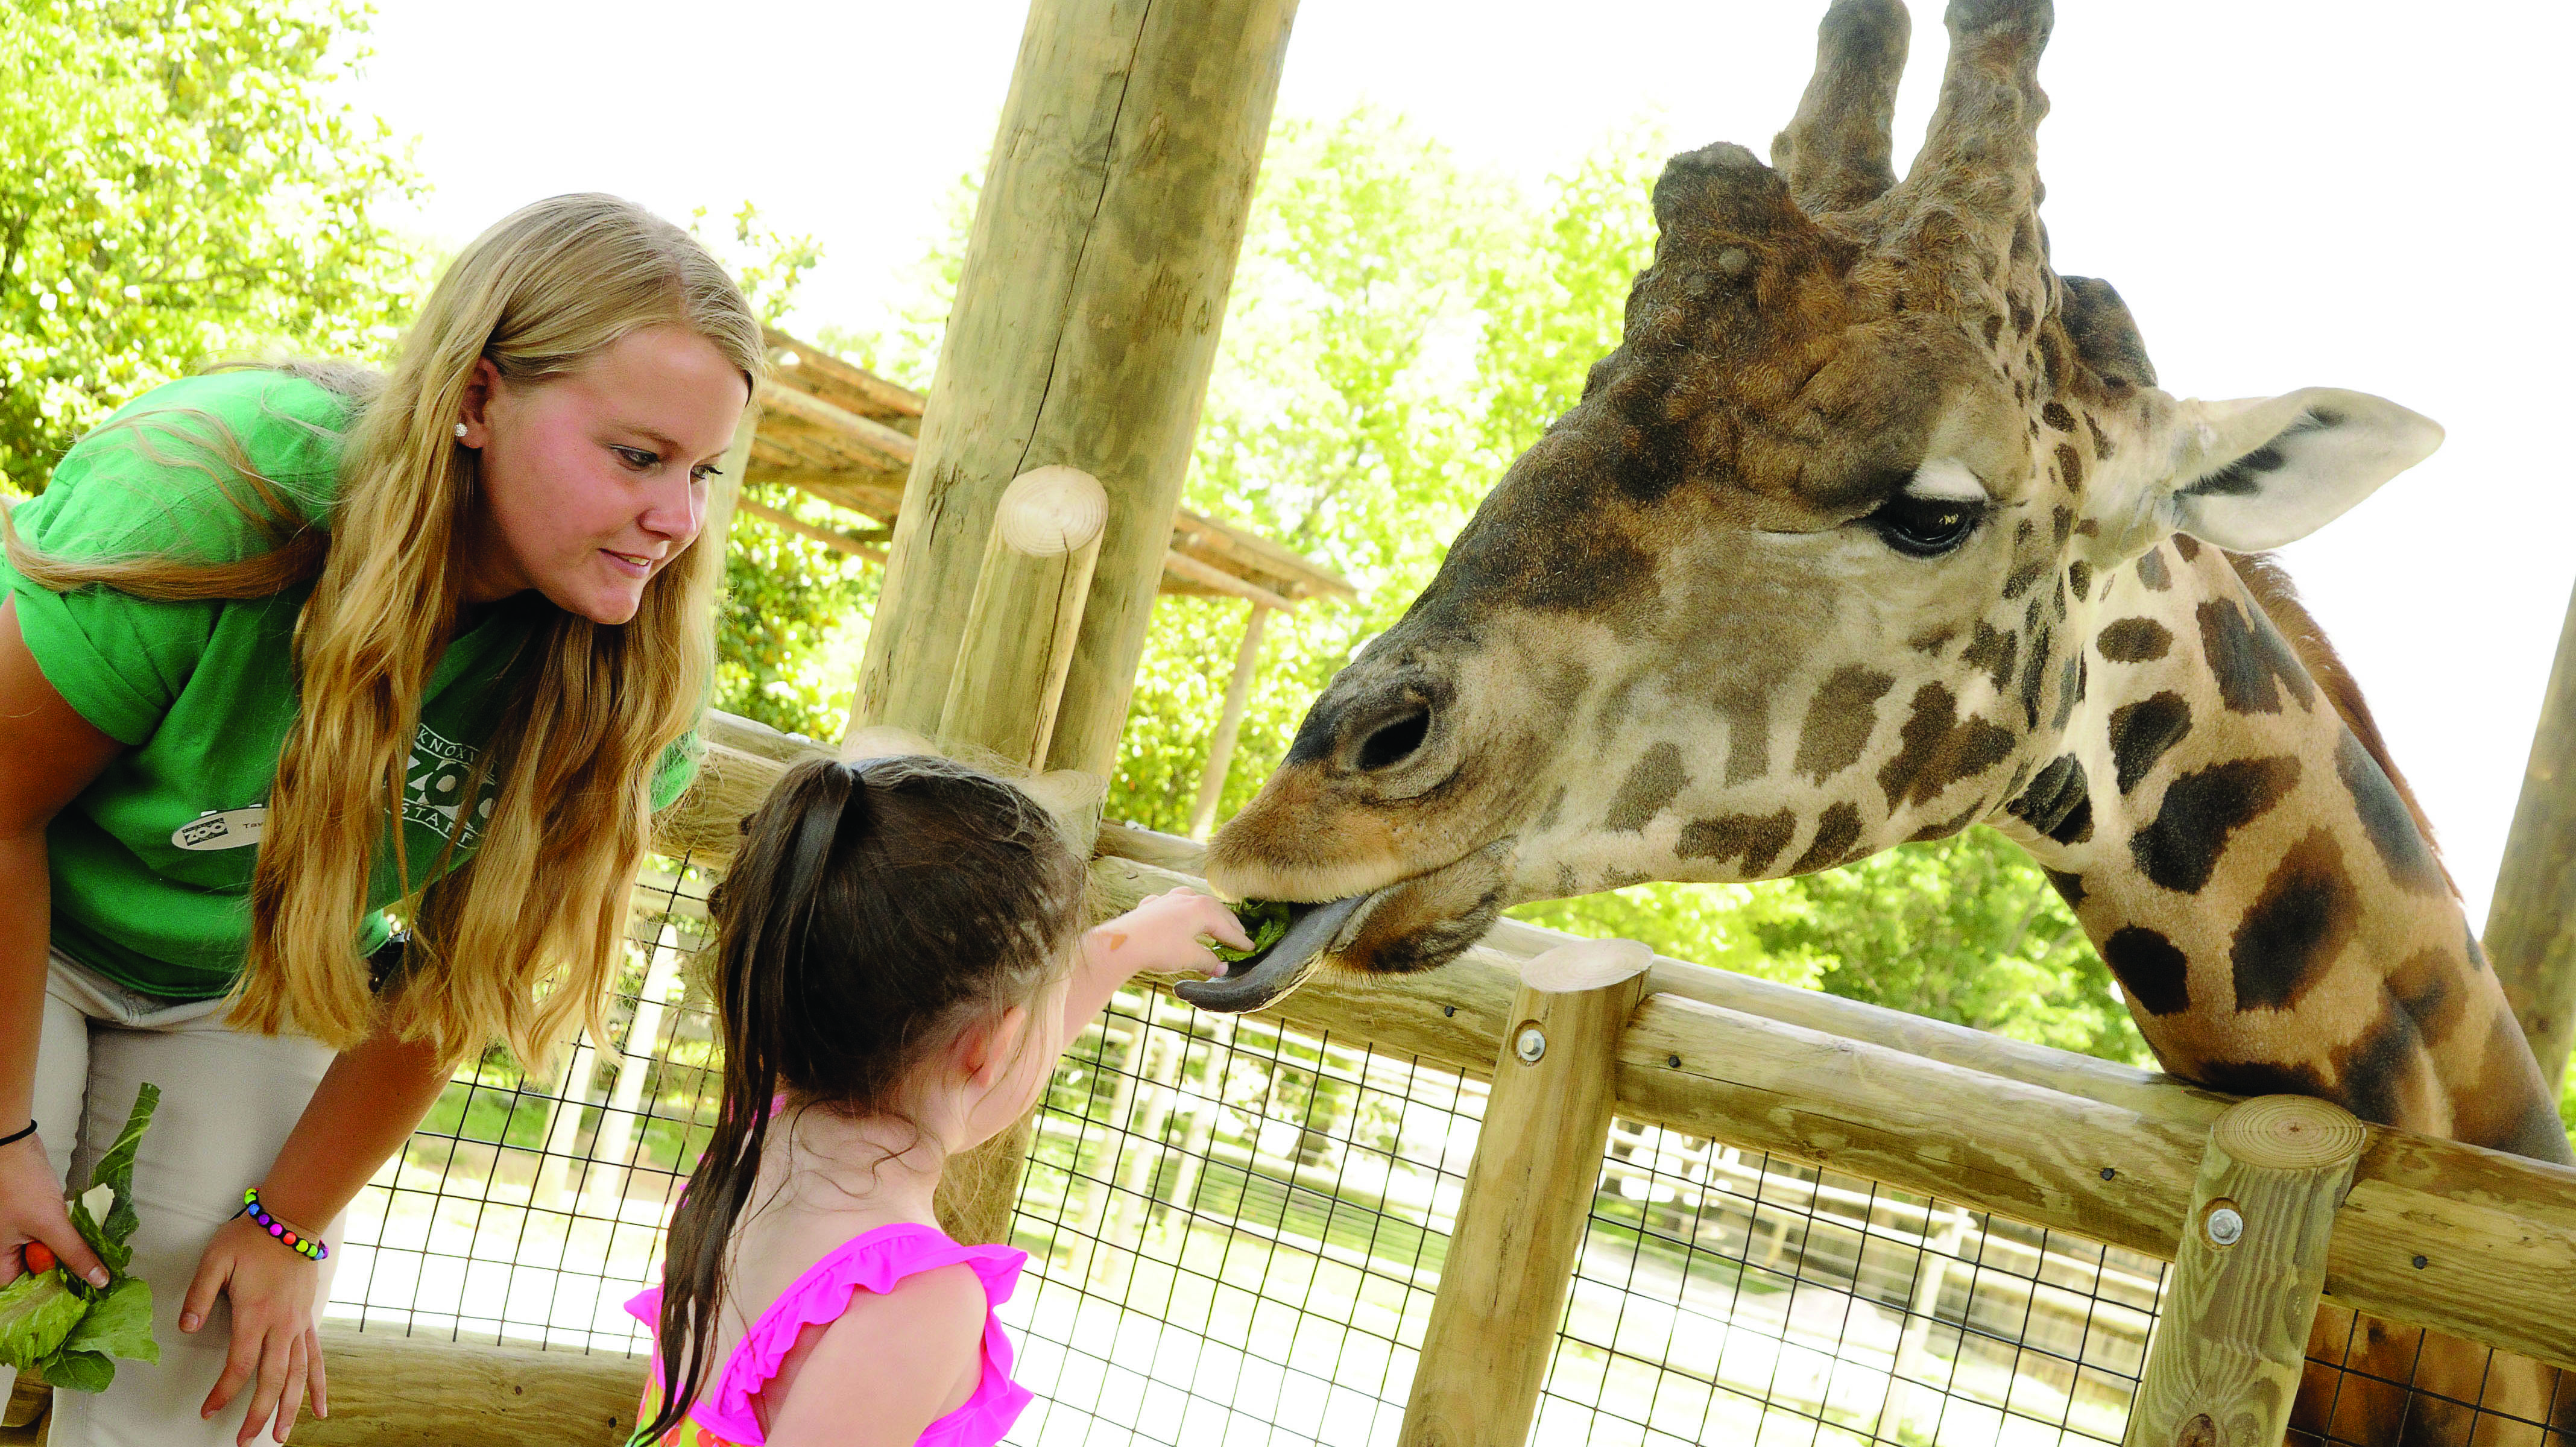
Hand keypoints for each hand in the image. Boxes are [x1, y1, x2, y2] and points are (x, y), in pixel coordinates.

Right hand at [0, 1132, 108, 1289]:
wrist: (13, 1145)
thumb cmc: (21, 1184)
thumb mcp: (50, 1223)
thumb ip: (74, 1253)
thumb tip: (98, 1280)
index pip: (20, 1290)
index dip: (46, 1295)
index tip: (77, 1298)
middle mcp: (4, 1248)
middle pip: (35, 1272)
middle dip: (62, 1271)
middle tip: (94, 1278)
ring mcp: (17, 1232)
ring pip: (46, 1252)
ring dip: (67, 1252)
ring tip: (95, 1258)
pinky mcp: (31, 1217)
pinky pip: (51, 1234)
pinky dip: (66, 1235)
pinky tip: (85, 1237)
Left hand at [183, 1210, 328, 1444]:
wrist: (292, 1218)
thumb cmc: (249, 1238)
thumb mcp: (215, 1259)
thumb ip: (199, 1294)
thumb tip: (184, 1328)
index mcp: (256, 1314)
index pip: (240, 1365)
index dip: (224, 1392)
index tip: (208, 1411)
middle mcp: (282, 1325)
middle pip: (274, 1379)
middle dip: (259, 1414)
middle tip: (244, 1441)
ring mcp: (299, 1324)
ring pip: (299, 1375)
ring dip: (291, 1408)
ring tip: (281, 1436)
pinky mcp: (308, 1319)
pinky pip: (317, 1358)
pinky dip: (319, 1385)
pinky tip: (321, 1409)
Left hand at [1088, 888, 1252, 979]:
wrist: (1123, 943)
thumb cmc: (1160, 949)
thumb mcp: (1189, 957)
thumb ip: (1208, 961)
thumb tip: (1222, 968)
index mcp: (1202, 909)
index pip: (1227, 927)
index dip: (1240, 940)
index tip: (1251, 948)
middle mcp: (1187, 899)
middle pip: (1215, 910)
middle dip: (1228, 922)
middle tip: (1240, 934)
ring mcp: (1167, 899)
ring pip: (1194, 901)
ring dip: (1207, 911)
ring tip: (1214, 920)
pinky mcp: (1151, 905)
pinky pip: (1172, 904)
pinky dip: (1182, 910)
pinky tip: (1179, 914)